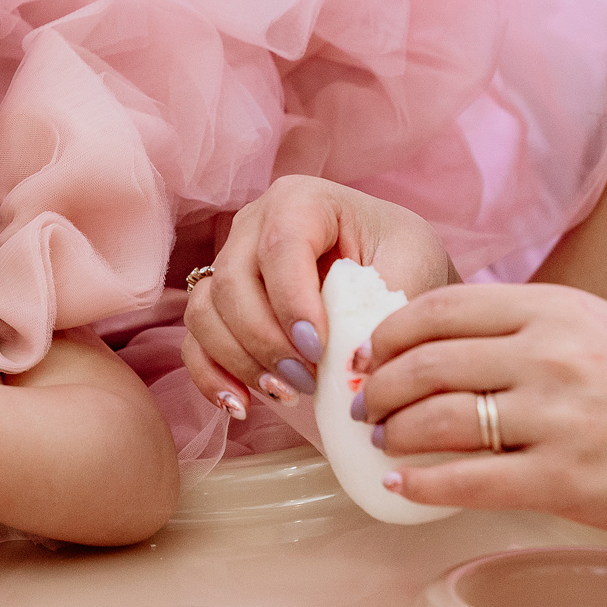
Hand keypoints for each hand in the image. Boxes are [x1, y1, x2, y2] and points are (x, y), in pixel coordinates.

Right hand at [181, 175, 455, 414]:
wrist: (392, 273)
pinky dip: (210, 375)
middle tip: (308, 382)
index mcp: (301, 200)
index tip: (320, 351)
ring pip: (205, 311)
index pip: (280, 245)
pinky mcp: (220, 305)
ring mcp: (229, 263)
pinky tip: (240, 405)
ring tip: (287, 394)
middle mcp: (253, 225)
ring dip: (239, 360)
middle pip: (232, 282)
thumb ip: (387, 305)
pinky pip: (194, 339)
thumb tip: (356, 362)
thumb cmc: (402, 259)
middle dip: (265, 340)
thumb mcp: (413, 266)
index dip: (292, 302)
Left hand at [353, 281, 606, 547]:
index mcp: (558, 309)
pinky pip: (470, 480)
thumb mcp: (602, 328)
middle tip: (364, 401)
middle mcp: (554, 355)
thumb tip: (446, 338)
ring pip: (440, 420)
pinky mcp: (564, 479)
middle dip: (381, 384)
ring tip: (382, 440)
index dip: (391, 332)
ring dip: (395, 432)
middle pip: (429, 362)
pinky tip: (402, 484)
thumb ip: (531, 326)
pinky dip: (423, 483)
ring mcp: (558, 418)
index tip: (370, 351)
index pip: (445, 308)